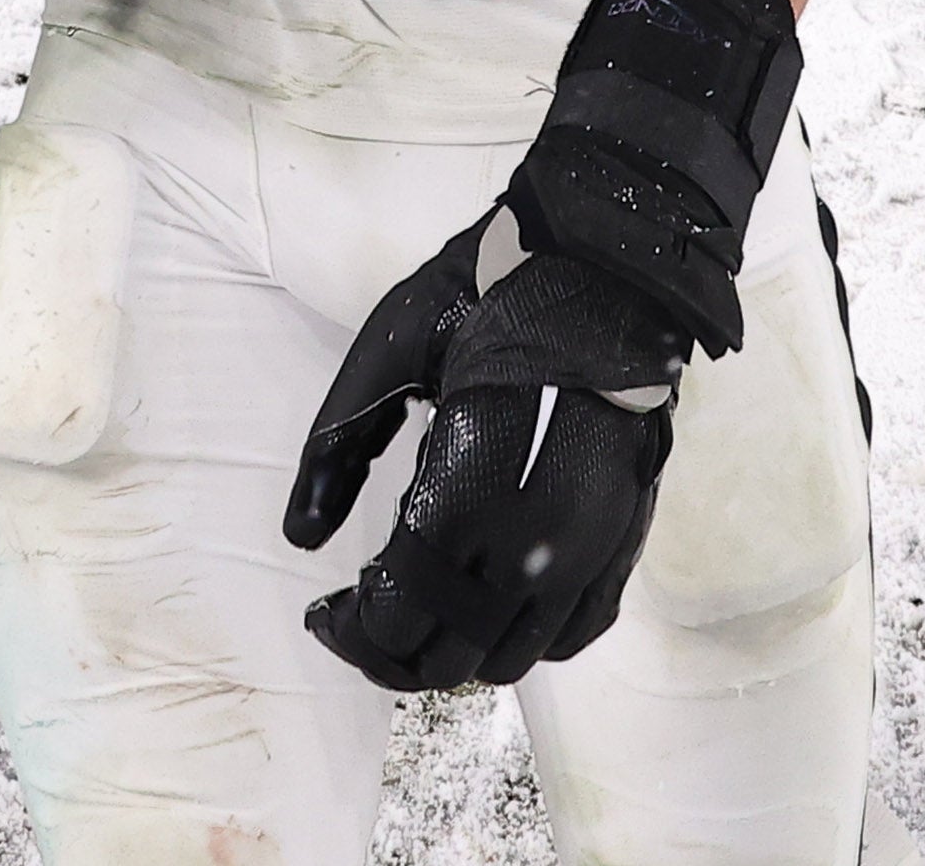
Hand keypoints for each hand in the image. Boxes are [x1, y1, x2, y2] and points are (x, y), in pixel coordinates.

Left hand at [285, 0, 802, 691]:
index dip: (351, 632)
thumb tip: (300, 538)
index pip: (397, 616)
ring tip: (421, 622)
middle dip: (393, 656)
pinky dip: (529, 643)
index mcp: (462, 497)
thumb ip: (334, 452)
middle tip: (360, 627)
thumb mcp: (385, 359)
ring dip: (458, 656)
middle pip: (451, 655)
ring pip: (515, 657)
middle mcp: (530, 542)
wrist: (603, 267)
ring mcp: (587, 547)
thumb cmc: (484, 299)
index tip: (323, 615)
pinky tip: (492, 614)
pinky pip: (577, 630)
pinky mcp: (624, 536)